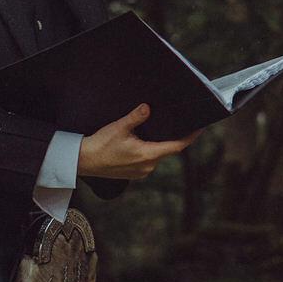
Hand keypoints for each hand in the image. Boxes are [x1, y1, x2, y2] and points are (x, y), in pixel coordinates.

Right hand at [77, 104, 201, 179]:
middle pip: (165, 149)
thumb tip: (147, 108)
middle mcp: (148, 166)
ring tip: (146, 133)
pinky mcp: (134, 174)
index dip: (189, 138)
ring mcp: (141, 172)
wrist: (84, 161)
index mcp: (148, 155)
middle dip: (166, 137)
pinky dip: (146, 151)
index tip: (198, 129)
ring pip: (155, 155)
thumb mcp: (119, 127)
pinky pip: (147, 161)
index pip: (176, 147)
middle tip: (166, 123)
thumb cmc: (101, 145)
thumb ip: (135, 117)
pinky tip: (137, 143)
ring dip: (154, 144)